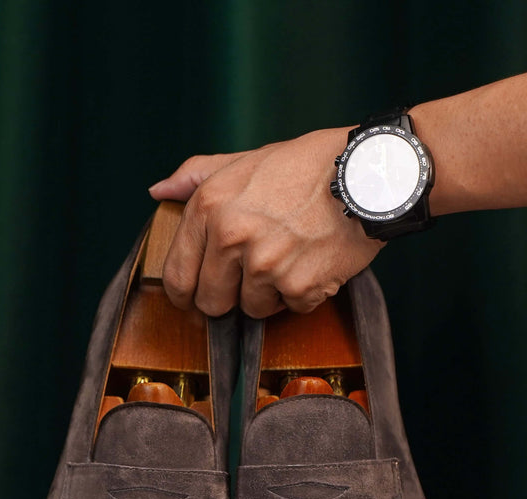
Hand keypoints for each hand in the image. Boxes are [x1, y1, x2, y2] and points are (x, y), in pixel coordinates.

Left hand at [147, 127, 383, 317]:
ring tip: (290, 259)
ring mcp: (266, 265)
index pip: (177, 277)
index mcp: (210, 207)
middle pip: (211, 303)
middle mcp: (232, 238)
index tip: (195, 297)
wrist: (367, 175)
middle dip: (229, 297)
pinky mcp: (300, 287)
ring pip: (252, 310)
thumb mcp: (244, 161)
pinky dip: (304, 294)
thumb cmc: (306, 166)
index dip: (185, 294)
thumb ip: (196, 177)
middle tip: (251, 277)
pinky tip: (314, 262)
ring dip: (270, 294)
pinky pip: (291, 309)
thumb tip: (158, 192)